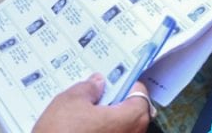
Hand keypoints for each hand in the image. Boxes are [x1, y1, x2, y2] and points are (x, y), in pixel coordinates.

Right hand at [33, 75, 153, 132]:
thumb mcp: (71, 101)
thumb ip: (88, 88)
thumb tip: (96, 83)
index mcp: (131, 119)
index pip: (140, 95)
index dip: (126, 85)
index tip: (114, 82)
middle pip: (132, 114)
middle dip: (115, 103)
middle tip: (96, 97)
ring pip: (120, 128)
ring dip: (106, 120)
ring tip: (84, 116)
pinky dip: (100, 132)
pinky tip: (80, 130)